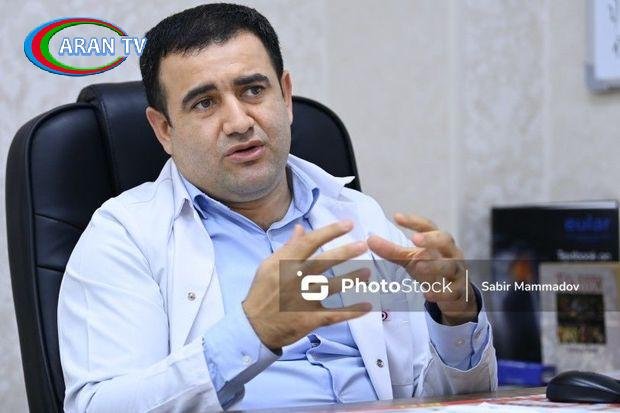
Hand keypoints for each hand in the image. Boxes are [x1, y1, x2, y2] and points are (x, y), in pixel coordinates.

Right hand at [242, 221, 371, 349]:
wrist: (254, 326)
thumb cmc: (262, 292)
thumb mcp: (269, 266)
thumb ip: (287, 248)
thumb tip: (301, 229)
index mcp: (285, 264)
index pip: (310, 242)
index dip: (330, 232)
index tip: (348, 224)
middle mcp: (295, 279)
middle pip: (324, 262)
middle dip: (345, 252)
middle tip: (363, 245)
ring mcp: (303, 300)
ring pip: (332, 287)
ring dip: (352, 279)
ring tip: (367, 273)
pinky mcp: (309, 319)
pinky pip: (335, 314)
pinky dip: (352, 311)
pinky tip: (367, 305)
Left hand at [367, 213, 476, 324]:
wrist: (455, 295)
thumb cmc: (431, 269)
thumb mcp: (411, 259)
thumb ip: (393, 251)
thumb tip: (370, 240)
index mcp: (438, 242)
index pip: (429, 226)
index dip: (414, 221)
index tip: (396, 217)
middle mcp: (451, 253)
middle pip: (446, 240)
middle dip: (431, 239)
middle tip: (414, 239)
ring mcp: (457, 272)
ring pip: (450, 266)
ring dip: (434, 266)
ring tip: (418, 266)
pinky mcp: (459, 291)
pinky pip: (452, 291)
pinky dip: (440, 293)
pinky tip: (428, 294)